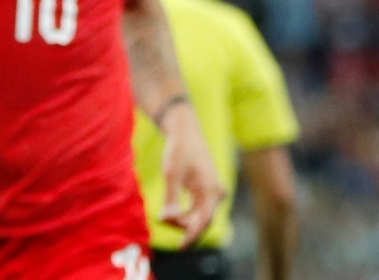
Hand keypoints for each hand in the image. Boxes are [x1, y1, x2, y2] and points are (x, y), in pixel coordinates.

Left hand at [156, 102, 226, 246]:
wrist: (184, 131)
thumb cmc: (179, 150)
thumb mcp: (172, 175)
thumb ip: (172, 199)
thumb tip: (167, 219)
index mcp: (212, 190)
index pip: (204, 221)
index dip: (192, 235)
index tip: (180, 247)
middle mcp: (215, 193)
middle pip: (201, 220)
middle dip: (183, 225)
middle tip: (163, 218)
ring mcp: (211, 192)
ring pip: (198, 216)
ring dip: (182, 219)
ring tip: (165, 213)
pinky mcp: (205, 190)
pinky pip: (197, 209)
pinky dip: (184, 213)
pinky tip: (171, 212)